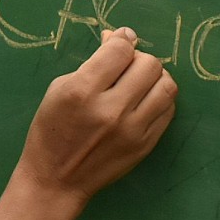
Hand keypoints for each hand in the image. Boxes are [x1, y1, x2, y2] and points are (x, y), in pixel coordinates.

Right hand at [15, 27, 176, 203]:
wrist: (56, 181)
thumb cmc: (51, 130)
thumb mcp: (60, 88)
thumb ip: (93, 63)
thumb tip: (121, 38)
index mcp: (82, 91)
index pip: (120, 50)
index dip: (122, 39)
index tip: (121, 40)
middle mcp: (111, 110)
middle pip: (149, 64)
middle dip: (138, 57)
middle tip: (126, 65)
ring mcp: (132, 130)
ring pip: (166, 85)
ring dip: (155, 76)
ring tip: (140, 81)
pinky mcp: (145, 145)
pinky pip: (168, 109)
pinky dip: (160, 97)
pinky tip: (145, 99)